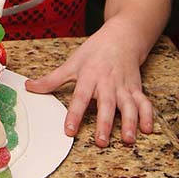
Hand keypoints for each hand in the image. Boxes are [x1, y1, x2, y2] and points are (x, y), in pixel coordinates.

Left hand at [24, 19, 153, 146]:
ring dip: (130, 122)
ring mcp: (124, 86)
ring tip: (128, 139)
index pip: (80, 97)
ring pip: (128, 105)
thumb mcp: (72, 62)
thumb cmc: (95, 51)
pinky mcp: (136, 88)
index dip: (74, 114)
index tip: (69, 131)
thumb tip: (30, 87)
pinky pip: (145, 102)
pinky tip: (148, 130)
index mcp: (89, 76)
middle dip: (105, 123)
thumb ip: (52, 79)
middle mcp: (107, 82)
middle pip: (106, 104)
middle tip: (101, 141)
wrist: (121, 36)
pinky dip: (148, 115)